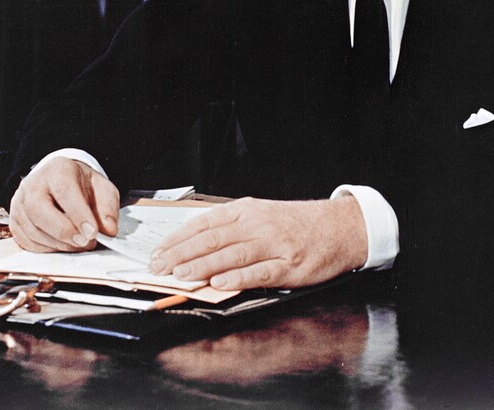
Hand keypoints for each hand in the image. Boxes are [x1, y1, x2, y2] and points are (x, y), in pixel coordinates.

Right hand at [9, 157, 119, 252]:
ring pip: (32, 229)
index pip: (64, 191)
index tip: (92, 232)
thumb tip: (108, 230)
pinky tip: (62, 246)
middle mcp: (34, 184)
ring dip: (58, 244)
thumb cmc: (82, 186)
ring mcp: (20, 203)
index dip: (78, 214)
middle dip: (64, 231)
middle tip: (84, 243)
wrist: (61, 181)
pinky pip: (26, 241)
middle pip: (39, 210)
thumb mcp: (102, 189)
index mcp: (58, 170)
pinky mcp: (15, 221)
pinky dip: (46, 249)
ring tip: (78, 245)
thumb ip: (108, 208)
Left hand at [148, 196, 367, 289]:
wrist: (337, 227)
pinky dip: (238, 278)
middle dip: (181, 254)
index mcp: (245, 211)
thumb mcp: (260, 215)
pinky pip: (260, 272)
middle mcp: (257, 224)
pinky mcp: (289, 264)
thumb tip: (193, 243)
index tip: (157, 251)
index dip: (178, 238)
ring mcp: (273, 244)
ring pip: (232, 254)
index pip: (204, 223)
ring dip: (203, 265)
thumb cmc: (294, 224)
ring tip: (181, 275)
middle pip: (212, 238)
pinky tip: (220, 283)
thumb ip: (231, 228)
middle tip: (158, 267)